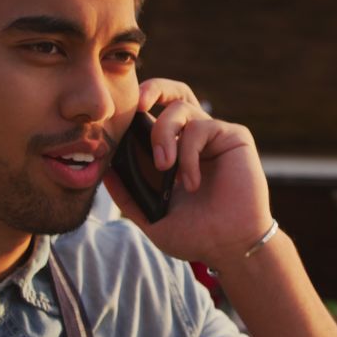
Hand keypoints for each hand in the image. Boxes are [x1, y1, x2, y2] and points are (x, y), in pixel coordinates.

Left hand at [104, 78, 272, 267]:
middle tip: (136, 105)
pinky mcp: (233, 136)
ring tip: (164, 167)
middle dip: (152, 89)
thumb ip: (127, 195)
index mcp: (175, 152)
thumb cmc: (197, 234)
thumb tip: (104, 170)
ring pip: (181, 109)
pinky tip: (190, 182)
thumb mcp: (151, 217)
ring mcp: (214, 136)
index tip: (115, 120)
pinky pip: (201, 127)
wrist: (230, 248)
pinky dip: (188, 153)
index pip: (154, 116)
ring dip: (164, 134)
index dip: (137, 109)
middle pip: (173, 93)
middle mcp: (194, 138)